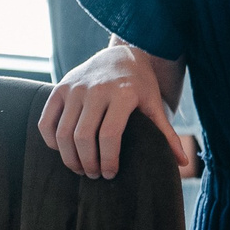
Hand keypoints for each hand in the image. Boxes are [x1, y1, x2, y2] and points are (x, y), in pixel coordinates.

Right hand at [37, 43, 187, 180]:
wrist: (121, 54)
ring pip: (63, 133)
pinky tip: (63, 151)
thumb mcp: (155, 104)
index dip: (108, 159)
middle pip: (83, 137)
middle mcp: (95, 90)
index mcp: (123, 94)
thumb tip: (182, 163)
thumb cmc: (140, 85)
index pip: (110, 135)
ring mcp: (74, 89)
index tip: (110, 173)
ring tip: (81, 168)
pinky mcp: (59, 89)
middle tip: (94, 175)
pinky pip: (46, 122)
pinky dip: (51, 141)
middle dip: (88, 162)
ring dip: (69, 157)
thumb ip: (166, 134)